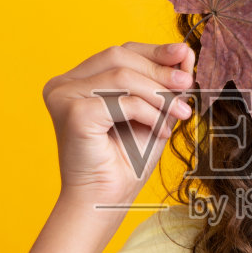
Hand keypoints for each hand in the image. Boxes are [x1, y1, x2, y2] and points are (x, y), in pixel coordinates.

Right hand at [42, 41, 195, 209]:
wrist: (106, 201)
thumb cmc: (125, 161)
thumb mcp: (152, 112)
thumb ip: (163, 83)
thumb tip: (186, 53)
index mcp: (76, 81)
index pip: (118, 53)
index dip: (153, 51)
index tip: (184, 54)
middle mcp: (63, 85)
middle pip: (118, 57)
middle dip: (159, 70)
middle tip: (188, 83)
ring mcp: (63, 97)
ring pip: (122, 77)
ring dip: (159, 94)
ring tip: (180, 113)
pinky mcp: (72, 113)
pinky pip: (121, 101)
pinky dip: (148, 113)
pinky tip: (160, 131)